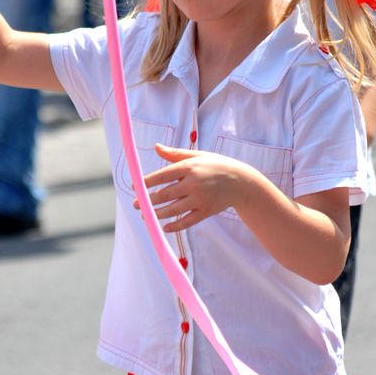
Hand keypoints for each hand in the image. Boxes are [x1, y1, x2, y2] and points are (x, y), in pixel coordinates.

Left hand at [135, 143, 250, 231]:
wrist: (241, 181)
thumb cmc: (216, 165)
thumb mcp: (197, 155)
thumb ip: (174, 154)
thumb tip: (155, 147)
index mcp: (189, 167)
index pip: (162, 175)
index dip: (146, 182)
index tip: (135, 186)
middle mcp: (194, 183)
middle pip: (165, 194)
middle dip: (147, 200)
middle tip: (136, 204)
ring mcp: (200, 199)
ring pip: (173, 209)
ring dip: (157, 214)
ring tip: (146, 216)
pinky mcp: (206, 211)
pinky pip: (188, 221)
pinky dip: (175, 226)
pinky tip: (165, 227)